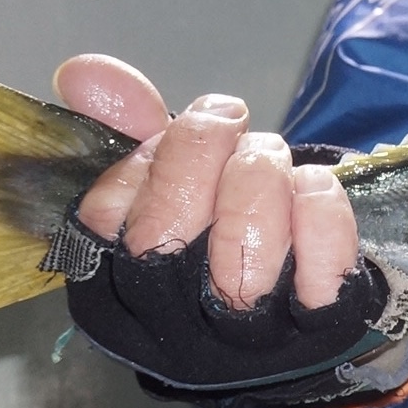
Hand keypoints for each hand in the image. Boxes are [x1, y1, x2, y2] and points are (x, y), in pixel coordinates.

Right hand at [55, 55, 357, 309]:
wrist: (311, 316)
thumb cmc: (226, 235)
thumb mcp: (176, 180)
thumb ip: (132, 125)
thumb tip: (84, 72)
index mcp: (118, 287)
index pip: (103, 216)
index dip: (140, 159)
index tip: (168, 135)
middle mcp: (173, 323)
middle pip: (163, 237)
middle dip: (197, 152)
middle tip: (227, 117)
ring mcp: (249, 335)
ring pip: (241, 259)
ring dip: (258, 176)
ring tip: (269, 153)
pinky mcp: (323, 329)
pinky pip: (320, 270)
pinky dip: (319, 212)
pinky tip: (313, 184)